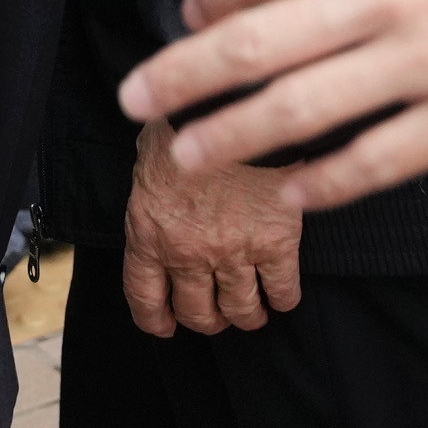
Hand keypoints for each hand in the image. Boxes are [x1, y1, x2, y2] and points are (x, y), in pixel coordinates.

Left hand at [119, 120, 302, 339]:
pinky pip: (283, 290)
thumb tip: (156, 184)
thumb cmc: (188, 117)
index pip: (144, 297)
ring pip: (241, 310)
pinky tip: (282, 294)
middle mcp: (188, 251)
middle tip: (217, 316)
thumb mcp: (150, 150)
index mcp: (149, 232)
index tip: (166, 326)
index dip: (155, 319)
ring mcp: (234, 251)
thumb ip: (151, 184)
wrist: (236, 102)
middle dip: (207, 320)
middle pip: (197, 312)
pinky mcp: (276, 243)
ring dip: (246, 317)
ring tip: (253, 312)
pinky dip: (284, 298)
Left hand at [122, 0, 427, 214]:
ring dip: (232, 135)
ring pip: (299, 110)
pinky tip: (289, 192)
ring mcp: (420, 64)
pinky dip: (325, 182)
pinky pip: (373, 161)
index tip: (186, 9)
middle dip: (184, 75)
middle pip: (257, 42)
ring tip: (187, 154)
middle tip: (135, 98)